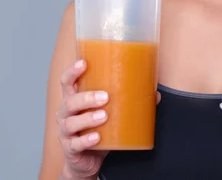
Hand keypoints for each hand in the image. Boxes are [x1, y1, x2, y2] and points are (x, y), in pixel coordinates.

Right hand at [56, 60, 162, 178]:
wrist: (87, 159)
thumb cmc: (97, 128)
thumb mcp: (110, 112)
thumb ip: (128, 101)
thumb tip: (155, 94)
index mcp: (74, 99)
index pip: (67, 82)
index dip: (72, 71)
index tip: (84, 63)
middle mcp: (66, 113)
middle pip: (70, 101)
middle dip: (87, 97)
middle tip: (106, 96)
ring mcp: (66, 132)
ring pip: (71, 122)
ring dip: (88, 118)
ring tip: (104, 115)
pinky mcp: (71, 148)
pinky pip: (76, 144)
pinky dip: (86, 140)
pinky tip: (97, 137)